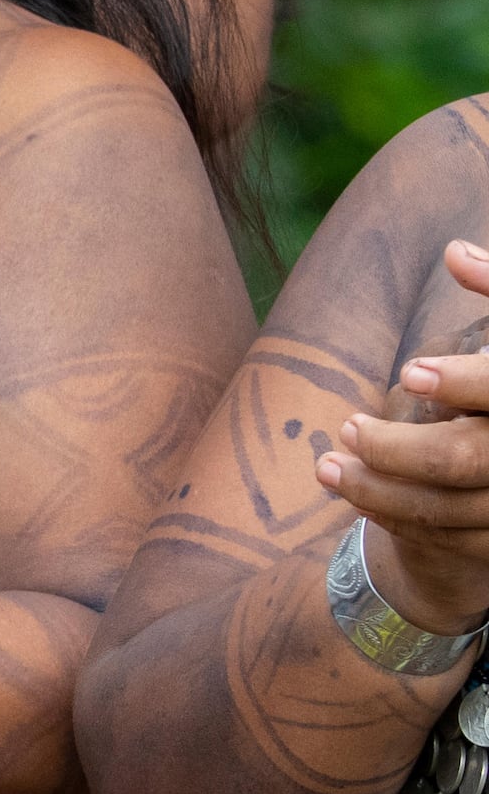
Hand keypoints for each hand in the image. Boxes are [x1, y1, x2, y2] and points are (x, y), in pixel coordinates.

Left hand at [334, 240, 488, 635]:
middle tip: (347, 427)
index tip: (412, 371)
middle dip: (398, 448)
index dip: (466, 383)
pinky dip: (392, 515)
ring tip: (327, 465)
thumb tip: (454, 253)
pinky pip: (443, 539)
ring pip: (447, 507)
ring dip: (377, 488)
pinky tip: (354, 491)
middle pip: (467, 460)